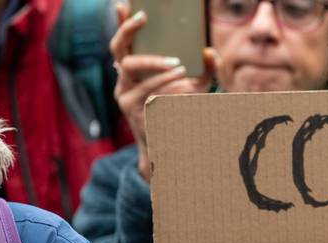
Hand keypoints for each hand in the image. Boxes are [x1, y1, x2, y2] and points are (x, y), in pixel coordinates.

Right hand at [110, 3, 216, 181]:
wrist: (169, 145)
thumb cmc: (179, 111)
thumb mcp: (195, 88)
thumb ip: (206, 71)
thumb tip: (210, 52)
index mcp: (135, 69)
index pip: (124, 41)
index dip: (121, 22)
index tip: (123, 4)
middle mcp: (124, 78)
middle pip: (117, 47)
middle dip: (128, 29)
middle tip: (144, 17)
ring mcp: (124, 91)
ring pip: (131, 66)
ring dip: (155, 62)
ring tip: (179, 65)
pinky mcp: (129, 105)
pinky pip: (144, 86)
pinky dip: (162, 80)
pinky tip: (178, 79)